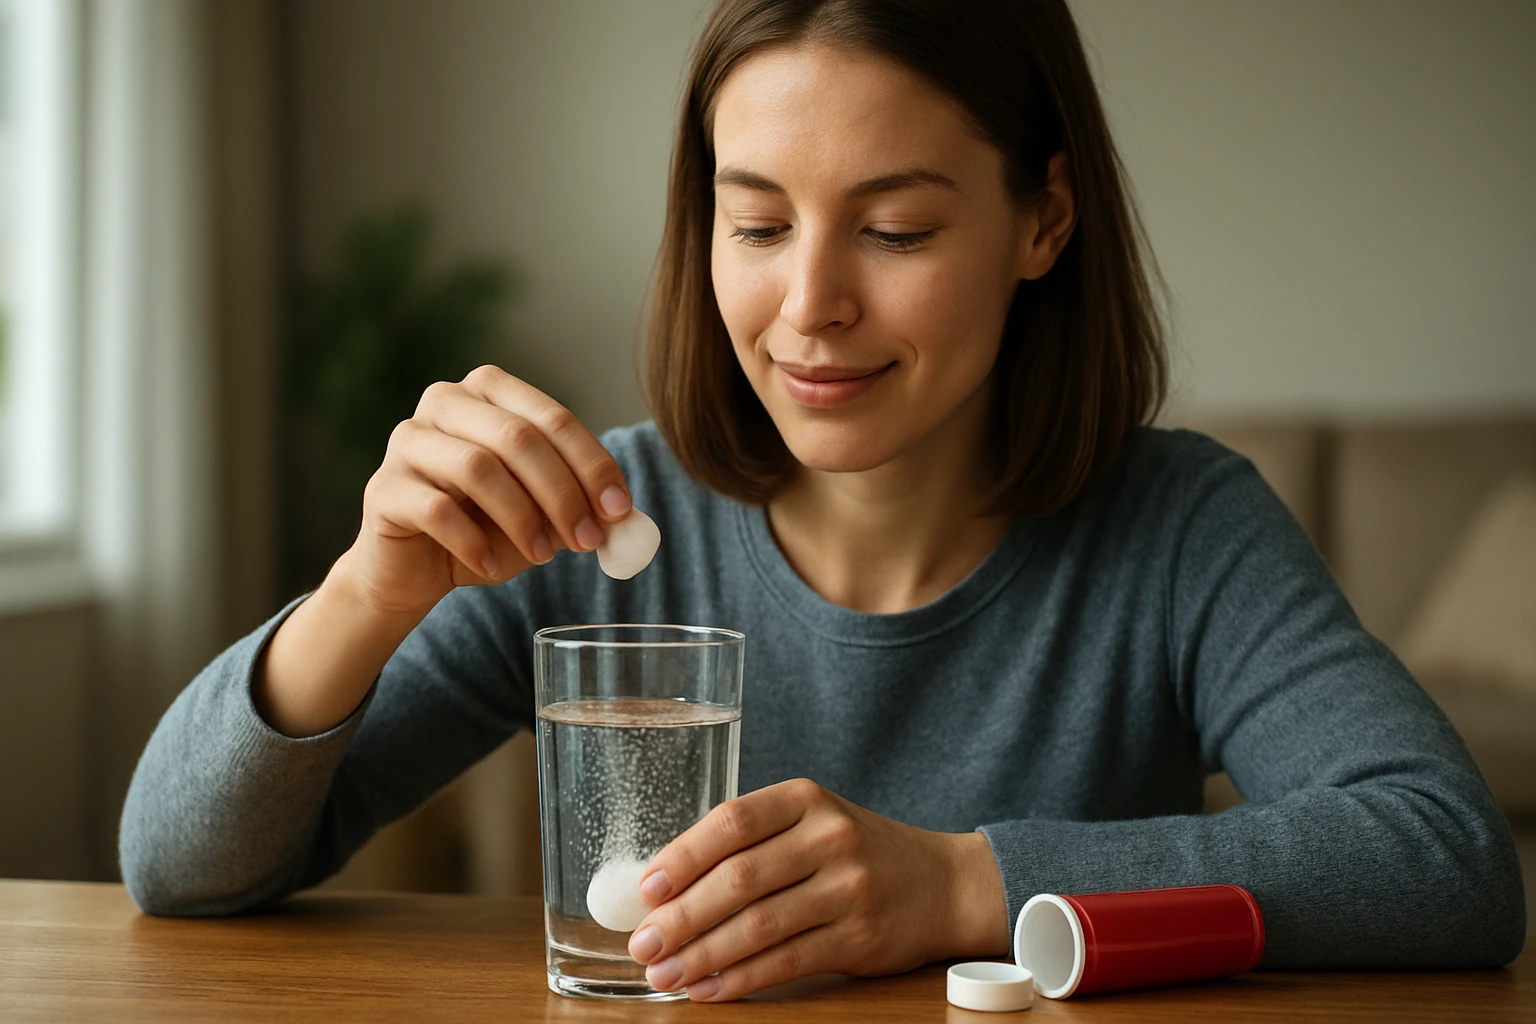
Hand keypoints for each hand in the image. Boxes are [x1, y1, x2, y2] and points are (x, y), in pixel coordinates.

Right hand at [348, 364, 632, 616]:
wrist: (415, 570)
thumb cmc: (485, 529)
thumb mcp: (543, 517)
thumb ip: (580, 509)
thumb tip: (624, 518)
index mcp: (491, 393)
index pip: (553, 419)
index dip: (592, 464)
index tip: (619, 510)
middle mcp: (446, 402)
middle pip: (517, 437)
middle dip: (561, 492)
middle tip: (588, 539)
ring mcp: (408, 440)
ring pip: (477, 468)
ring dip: (521, 518)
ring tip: (543, 556)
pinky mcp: (383, 488)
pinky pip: (436, 509)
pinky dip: (473, 542)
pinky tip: (491, 564)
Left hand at [625, 778, 1009, 1001]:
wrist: (943, 884)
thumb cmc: (859, 852)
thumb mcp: (814, 822)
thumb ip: (754, 843)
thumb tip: (668, 886)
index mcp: (805, 799)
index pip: (732, 822)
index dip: (683, 855)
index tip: (648, 888)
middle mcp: (828, 837)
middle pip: (739, 878)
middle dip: (682, 916)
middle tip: (643, 942)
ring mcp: (847, 888)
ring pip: (758, 926)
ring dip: (702, 955)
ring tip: (665, 974)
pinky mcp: (859, 936)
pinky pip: (787, 961)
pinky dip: (740, 979)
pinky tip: (709, 989)